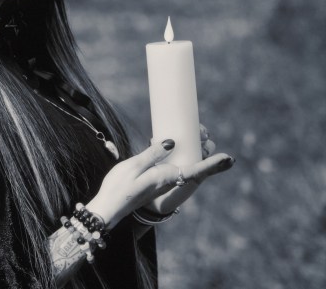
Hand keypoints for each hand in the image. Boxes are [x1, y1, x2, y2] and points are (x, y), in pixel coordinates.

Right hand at [85, 136, 233, 227]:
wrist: (110, 207)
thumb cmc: (119, 187)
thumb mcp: (133, 167)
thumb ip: (152, 154)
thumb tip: (171, 142)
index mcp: (167, 178)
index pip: (196, 171)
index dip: (214, 165)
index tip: (229, 158)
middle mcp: (170, 180)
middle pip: (196, 165)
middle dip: (206, 150)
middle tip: (205, 132)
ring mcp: (165, 180)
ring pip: (188, 165)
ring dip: (196, 150)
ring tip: (199, 134)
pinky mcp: (158, 178)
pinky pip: (177, 165)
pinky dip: (183, 154)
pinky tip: (176, 144)